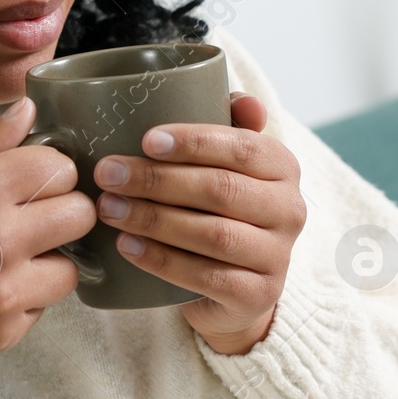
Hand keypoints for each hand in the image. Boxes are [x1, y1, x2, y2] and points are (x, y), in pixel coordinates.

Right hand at [0, 96, 92, 398]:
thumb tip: (29, 110)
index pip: (61, 168)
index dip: (50, 170)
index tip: (33, 179)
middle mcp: (1, 240)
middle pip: (82, 215)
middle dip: (63, 210)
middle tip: (31, 216)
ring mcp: (6, 292)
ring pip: (73, 267)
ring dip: (50, 259)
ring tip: (10, 257)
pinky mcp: (4, 333)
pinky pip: (43, 306)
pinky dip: (24, 297)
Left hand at [92, 91, 305, 354]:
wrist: (234, 287)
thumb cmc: (220, 209)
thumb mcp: (224, 163)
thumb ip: (229, 125)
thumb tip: (245, 102)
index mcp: (283, 167)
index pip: (243, 147)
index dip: (194, 142)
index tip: (145, 140)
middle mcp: (289, 210)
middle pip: (221, 190)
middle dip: (157, 180)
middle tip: (108, 174)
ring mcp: (277, 256)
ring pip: (213, 235)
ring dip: (153, 220)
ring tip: (109, 208)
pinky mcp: (258, 296)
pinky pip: (205, 277)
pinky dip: (161, 260)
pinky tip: (127, 246)